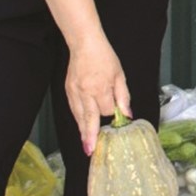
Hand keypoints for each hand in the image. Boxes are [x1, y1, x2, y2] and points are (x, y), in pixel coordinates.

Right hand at [65, 38, 128, 155]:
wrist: (84, 44)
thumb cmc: (104, 57)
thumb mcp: (120, 75)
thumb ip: (123, 97)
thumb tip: (127, 115)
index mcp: (100, 88)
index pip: (107, 110)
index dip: (112, 113)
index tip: (117, 113)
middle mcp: (85, 93)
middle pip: (89, 119)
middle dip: (90, 135)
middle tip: (90, 150)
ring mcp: (74, 92)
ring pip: (79, 116)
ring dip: (83, 130)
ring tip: (86, 144)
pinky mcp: (68, 91)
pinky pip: (74, 109)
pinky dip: (78, 119)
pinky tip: (81, 127)